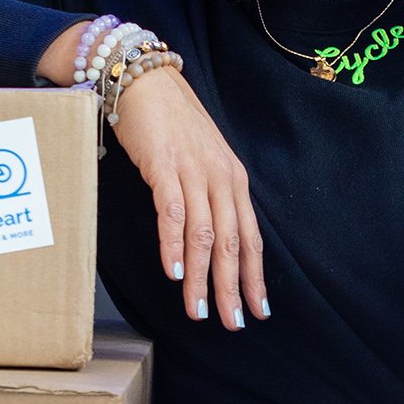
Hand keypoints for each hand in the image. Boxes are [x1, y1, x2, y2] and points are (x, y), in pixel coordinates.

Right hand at [39, 23, 264, 327]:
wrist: (144, 80)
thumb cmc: (170, 122)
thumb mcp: (201, 160)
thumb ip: (210, 195)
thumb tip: (213, 238)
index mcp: (234, 179)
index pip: (250, 237)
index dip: (255, 276)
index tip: (259, 310)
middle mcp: (221, 178)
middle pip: (232, 243)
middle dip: (233, 288)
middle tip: (233, 323)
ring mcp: (194, 172)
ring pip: (204, 235)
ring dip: (202, 278)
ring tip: (201, 311)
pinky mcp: (165, 167)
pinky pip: (173, 214)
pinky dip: (173, 246)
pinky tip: (173, 273)